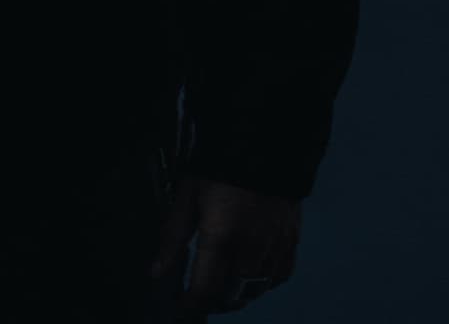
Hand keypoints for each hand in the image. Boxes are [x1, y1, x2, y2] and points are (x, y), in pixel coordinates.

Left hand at [147, 173, 299, 315]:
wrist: (261, 144)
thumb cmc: (220, 167)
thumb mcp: (187, 196)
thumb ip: (172, 237)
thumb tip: (158, 271)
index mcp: (221, 237)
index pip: (205, 290)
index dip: (190, 304)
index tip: (180, 305)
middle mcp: (250, 250)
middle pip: (230, 297)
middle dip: (211, 300)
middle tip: (197, 292)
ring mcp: (274, 249)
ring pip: (255, 292)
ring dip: (236, 294)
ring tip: (220, 283)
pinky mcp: (290, 243)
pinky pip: (277, 278)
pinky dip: (262, 282)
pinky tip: (249, 271)